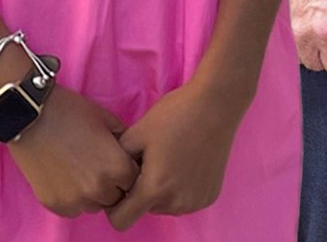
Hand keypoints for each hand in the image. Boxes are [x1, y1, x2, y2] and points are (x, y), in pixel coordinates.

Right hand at [3, 86, 141, 220]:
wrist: (29, 117)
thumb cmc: (71, 113)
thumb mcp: (108, 120)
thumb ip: (125, 143)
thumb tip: (133, 155)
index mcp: (118, 168)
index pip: (135, 181)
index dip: (127, 169)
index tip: (117, 160)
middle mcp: (99, 189)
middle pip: (116, 196)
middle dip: (112, 184)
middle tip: (97, 165)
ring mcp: (75, 200)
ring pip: (94, 205)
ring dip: (92, 193)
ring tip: (80, 170)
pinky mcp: (54, 204)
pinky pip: (73, 209)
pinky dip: (72, 198)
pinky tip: (65, 177)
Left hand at [110, 82, 247, 225]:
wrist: (217, 105)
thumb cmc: (173, 116)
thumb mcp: (135, 135)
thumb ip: (115, 164)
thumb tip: (109, 179)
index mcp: (154, 189)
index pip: (121, 220)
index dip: (114, 205)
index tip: (122, 184)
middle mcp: (177, 203)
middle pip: (145, 210)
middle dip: (142, 192)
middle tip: (150, 162)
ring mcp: (196, 201)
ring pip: (165, 206)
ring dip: (161, 191)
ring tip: (169, 160)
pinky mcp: (210, 196)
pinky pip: (184, 200)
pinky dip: (180, 188)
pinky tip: (186, 163)